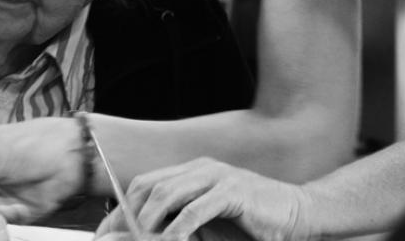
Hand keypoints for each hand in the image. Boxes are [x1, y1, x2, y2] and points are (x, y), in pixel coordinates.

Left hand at [98, 158, 313, 240]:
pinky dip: (178, 230)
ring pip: (167, 195)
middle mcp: (200, 169)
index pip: (145, 184)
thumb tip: (144, 236)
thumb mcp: (209, 223)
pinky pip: (195, 210)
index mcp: (192, 172)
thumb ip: (180, 224)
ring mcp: (217, 177)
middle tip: (118, 240)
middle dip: (128, 217)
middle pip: (149, 187)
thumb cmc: (253, 224)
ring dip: (148, 223)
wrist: (298, 215)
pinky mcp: (233, 191)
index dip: (122, 209)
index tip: (107, 234)